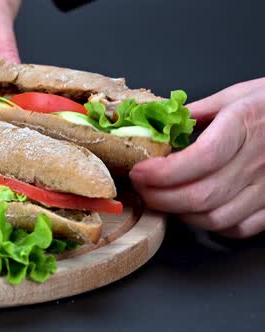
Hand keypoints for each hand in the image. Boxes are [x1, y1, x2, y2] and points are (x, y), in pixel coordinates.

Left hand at [130, 78, 264, 237]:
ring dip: (180, 213)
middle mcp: (258, 161)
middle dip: (159, 197)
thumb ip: (197, 111)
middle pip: (201, 195)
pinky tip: (195, 211)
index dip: (163, 172)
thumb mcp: (237, 95)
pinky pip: (238, 228)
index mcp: (245, 126)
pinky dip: (210, 225)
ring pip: (216, 217)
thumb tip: (161, 123)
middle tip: (141, 188)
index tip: (139, 171)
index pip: (200, 159)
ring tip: (161, 199)